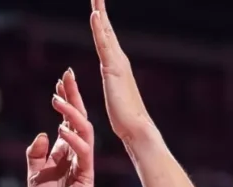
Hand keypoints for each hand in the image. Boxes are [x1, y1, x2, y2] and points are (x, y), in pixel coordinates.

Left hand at [26, 69, 95, 186]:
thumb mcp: (34, 175)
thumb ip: (35, 154)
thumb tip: (41, 134)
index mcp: (65, 150)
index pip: (68, 119)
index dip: (65, 100)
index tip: (60, 82)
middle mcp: (77, 151)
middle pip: (79, 117)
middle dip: (73, 96)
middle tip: (67, 75)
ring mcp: (83, 161)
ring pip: (84, 130)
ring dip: (71, 113)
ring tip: (58, 100)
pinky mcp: (86, 174)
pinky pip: (83, 152)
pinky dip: (73, 140)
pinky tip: (61, 130)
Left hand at [90, 0, 154, 144]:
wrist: (137, 128)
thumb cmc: (126, 119)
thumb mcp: (116, 97)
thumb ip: (116, 87)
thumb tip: (117, 88)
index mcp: (117, 65)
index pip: (106, 38)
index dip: (101, 21)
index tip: (96, 5)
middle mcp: (119, 59)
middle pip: (107, 28)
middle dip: (100, 8)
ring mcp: (117, 63)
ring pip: (106, 32)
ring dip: (100, 13)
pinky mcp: (113, 70)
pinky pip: (104, 44)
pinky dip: (100, 28)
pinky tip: (95, 15)